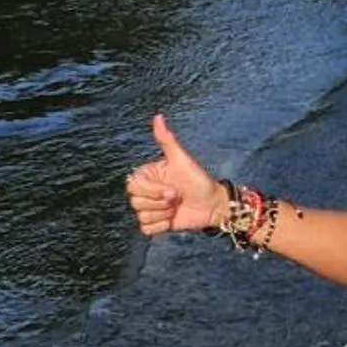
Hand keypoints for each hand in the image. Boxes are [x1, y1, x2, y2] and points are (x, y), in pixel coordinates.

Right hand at [125, 113, 220, 236]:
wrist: (213, 204)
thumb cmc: (199, 180)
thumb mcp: (183, 160)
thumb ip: (167, 140)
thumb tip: (158, 116)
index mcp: (147, 176)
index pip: (133, 186)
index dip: (153, 191)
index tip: (173, 189)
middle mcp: (145, 192)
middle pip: (136, 202)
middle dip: (160, 202)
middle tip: (177, 198)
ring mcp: (149, 209)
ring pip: (142, 216)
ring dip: (163, 214)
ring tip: (177, 207)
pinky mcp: (155, 225)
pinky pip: (146, 229)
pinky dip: (161, 226)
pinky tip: (173, 219)